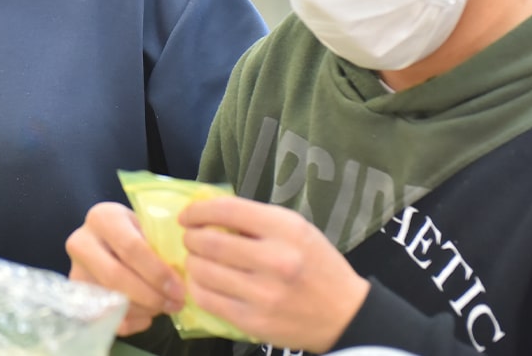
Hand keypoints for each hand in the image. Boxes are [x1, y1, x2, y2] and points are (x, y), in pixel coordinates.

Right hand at [66, 202, 185, 335]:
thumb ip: (158, 246)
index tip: (179, 289)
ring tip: (165, 307)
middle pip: (115, 277)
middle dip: (150, 296)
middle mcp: (81, 243)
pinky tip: (147, 316)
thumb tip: (179, 278)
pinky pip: (105, 318)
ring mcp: (76, 271)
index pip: (130, 248)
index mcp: (102, 218)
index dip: (157, 272)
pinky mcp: (77, 296)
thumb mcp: (145, 226)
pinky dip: (131, 322)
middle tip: (175, 304)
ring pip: (109, 300)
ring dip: (143, 310)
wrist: (106, 237)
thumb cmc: (133, 230)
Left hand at [180, 196, 369, 352]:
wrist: (344, 314)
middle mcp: (274, 260)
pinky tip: (204, 282)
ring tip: (198, 260)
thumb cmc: (316, 265)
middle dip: (191, 238)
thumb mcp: (295, 229)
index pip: (227, 210)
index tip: (187, 216)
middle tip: (191, 239)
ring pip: (203, 271)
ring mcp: (263, 294)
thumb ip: (255, 219)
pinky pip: (208, 299)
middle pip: (209, 242)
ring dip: (193, 262)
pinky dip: (198, 287)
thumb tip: (208, 212)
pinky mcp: (254, 321)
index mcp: (285, 229)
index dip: (198, 211)